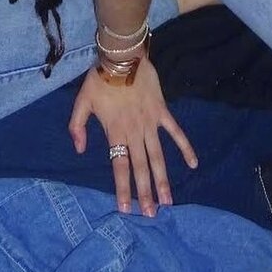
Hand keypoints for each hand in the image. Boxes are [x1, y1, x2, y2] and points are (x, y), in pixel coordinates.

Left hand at [68, 57, 196, 216]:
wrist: (122, 56)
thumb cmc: (100, 78)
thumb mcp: (82, 101)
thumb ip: (77, 126)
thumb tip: (81, 150)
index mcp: (115, 132)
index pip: (120, 166)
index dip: (123, 188)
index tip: (126, 210)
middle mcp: (134, 132)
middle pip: (141, 167)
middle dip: (146, 192)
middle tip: (152, 214)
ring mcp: (150, 123)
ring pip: (158, 156)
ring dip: (163, 179)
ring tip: (169, 200)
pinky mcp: (162, 112)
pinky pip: (175, 132)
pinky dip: (185, 147)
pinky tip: (193, 164)